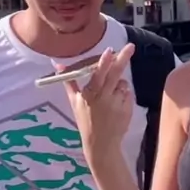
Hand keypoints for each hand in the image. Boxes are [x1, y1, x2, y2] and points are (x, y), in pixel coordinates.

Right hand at [62, 44, 134, 160]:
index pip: (98, 75)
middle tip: (131, 47)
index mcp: (90, 94)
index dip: (104, 62)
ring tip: (110, 96)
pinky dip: (124, 95)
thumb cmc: (85, 120)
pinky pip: (128, 94)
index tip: (109, 51)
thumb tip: (58, 65)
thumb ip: (69, 82)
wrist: (100, 143)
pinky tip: (116, 104)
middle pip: (115, 73)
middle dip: (123, 58)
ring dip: (119, 84)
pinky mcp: (127, 109)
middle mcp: (104, 97)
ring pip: (123, 83)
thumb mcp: (74, 102)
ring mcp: (117, 103)